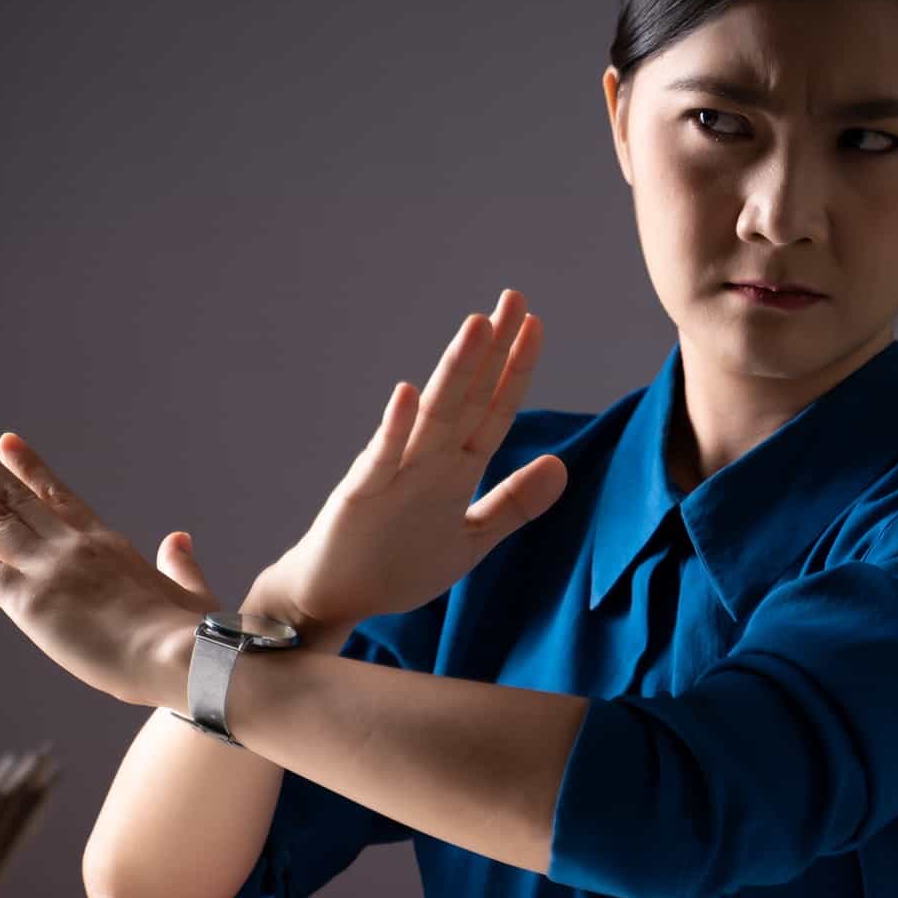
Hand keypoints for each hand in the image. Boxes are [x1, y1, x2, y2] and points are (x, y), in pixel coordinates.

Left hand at [0, 423, 218, 707]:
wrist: (179, 653)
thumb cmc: (191, 632)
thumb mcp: (190, 592)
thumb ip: (180, 563)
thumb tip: (177, 538)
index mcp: (108, 543)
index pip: (58, 496)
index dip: (29, 467)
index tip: (5, 442)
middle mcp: (72, 546)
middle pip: (16, 496)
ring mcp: (48, 570)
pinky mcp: (29, 602)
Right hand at [269, 287, 568, 629]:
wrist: (336, 600)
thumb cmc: (398, 565)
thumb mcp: (472, 539)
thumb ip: (513, 503)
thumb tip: (561, 464)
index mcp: (455, 469)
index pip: (493, 410)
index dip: (515, 370)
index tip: (535, 324)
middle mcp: (427, 460)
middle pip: (467, 397)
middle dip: (492, 349)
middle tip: (513, 297)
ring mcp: (393, 473)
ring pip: (430, 416)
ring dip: (454, 372)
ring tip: (477, 326)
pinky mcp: (360, 496)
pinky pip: (380, 459)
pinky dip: (394, 428)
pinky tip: (407, 393)